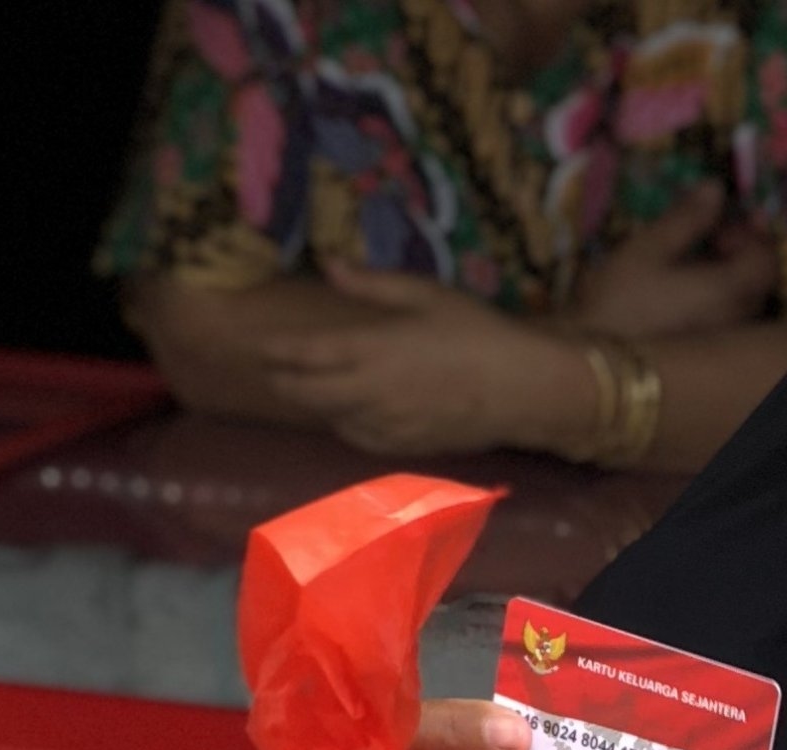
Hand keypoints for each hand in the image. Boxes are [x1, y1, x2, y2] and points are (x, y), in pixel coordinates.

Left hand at [263, 265, 596, 458]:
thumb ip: (373, 285)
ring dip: (316, 405)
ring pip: (332, 418)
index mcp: (372, 350)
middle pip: (307, 394)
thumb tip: (329, 266)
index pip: (305, 353)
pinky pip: (361, 438)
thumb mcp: (427, 295)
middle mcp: (370, 392)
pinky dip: (347, 425)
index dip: (277, 350)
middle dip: (283, 382)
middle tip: (272, 372)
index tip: (260, 344)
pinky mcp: (408, 446)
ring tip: (309, 390)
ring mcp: (387, 424)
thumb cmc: (480, 333)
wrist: (526, 389)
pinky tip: (351, 414)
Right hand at [565, 183, 778, 340]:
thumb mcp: (649, 249)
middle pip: (760, 279)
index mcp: (731, 290)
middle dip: (741, 250)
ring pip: (746, 298)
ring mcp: (726, 339)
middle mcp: (739, 318)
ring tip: (695, 259)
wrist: (598, 360)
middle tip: (708, 236)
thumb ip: (687, 218)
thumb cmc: (621, 300)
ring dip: (731, 272)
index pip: (766, 258)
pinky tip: (687, 288)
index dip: (751, 233)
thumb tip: (715, 187)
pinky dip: (720, 294)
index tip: (721, 222)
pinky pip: (730, 316)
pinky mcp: (709, 352)